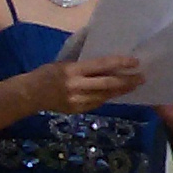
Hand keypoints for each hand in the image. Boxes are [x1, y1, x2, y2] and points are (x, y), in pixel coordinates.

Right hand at [27, 55, 143, 114]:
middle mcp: (76, 86)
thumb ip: (84, 65)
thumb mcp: (64, 63)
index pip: (101, 66)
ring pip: (105, 95)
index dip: (120, 63)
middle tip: (142, 77)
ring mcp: (77, 100)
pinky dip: (109, 97)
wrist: (30, 94)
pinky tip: (118, 93)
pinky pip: (98, 103)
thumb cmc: (47, 73)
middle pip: (108, 84)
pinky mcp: (78, 110)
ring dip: (122, 90)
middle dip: (127, 81)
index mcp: (72, 70)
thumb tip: (107, 63)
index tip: (135, 62)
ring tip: (135, 85)